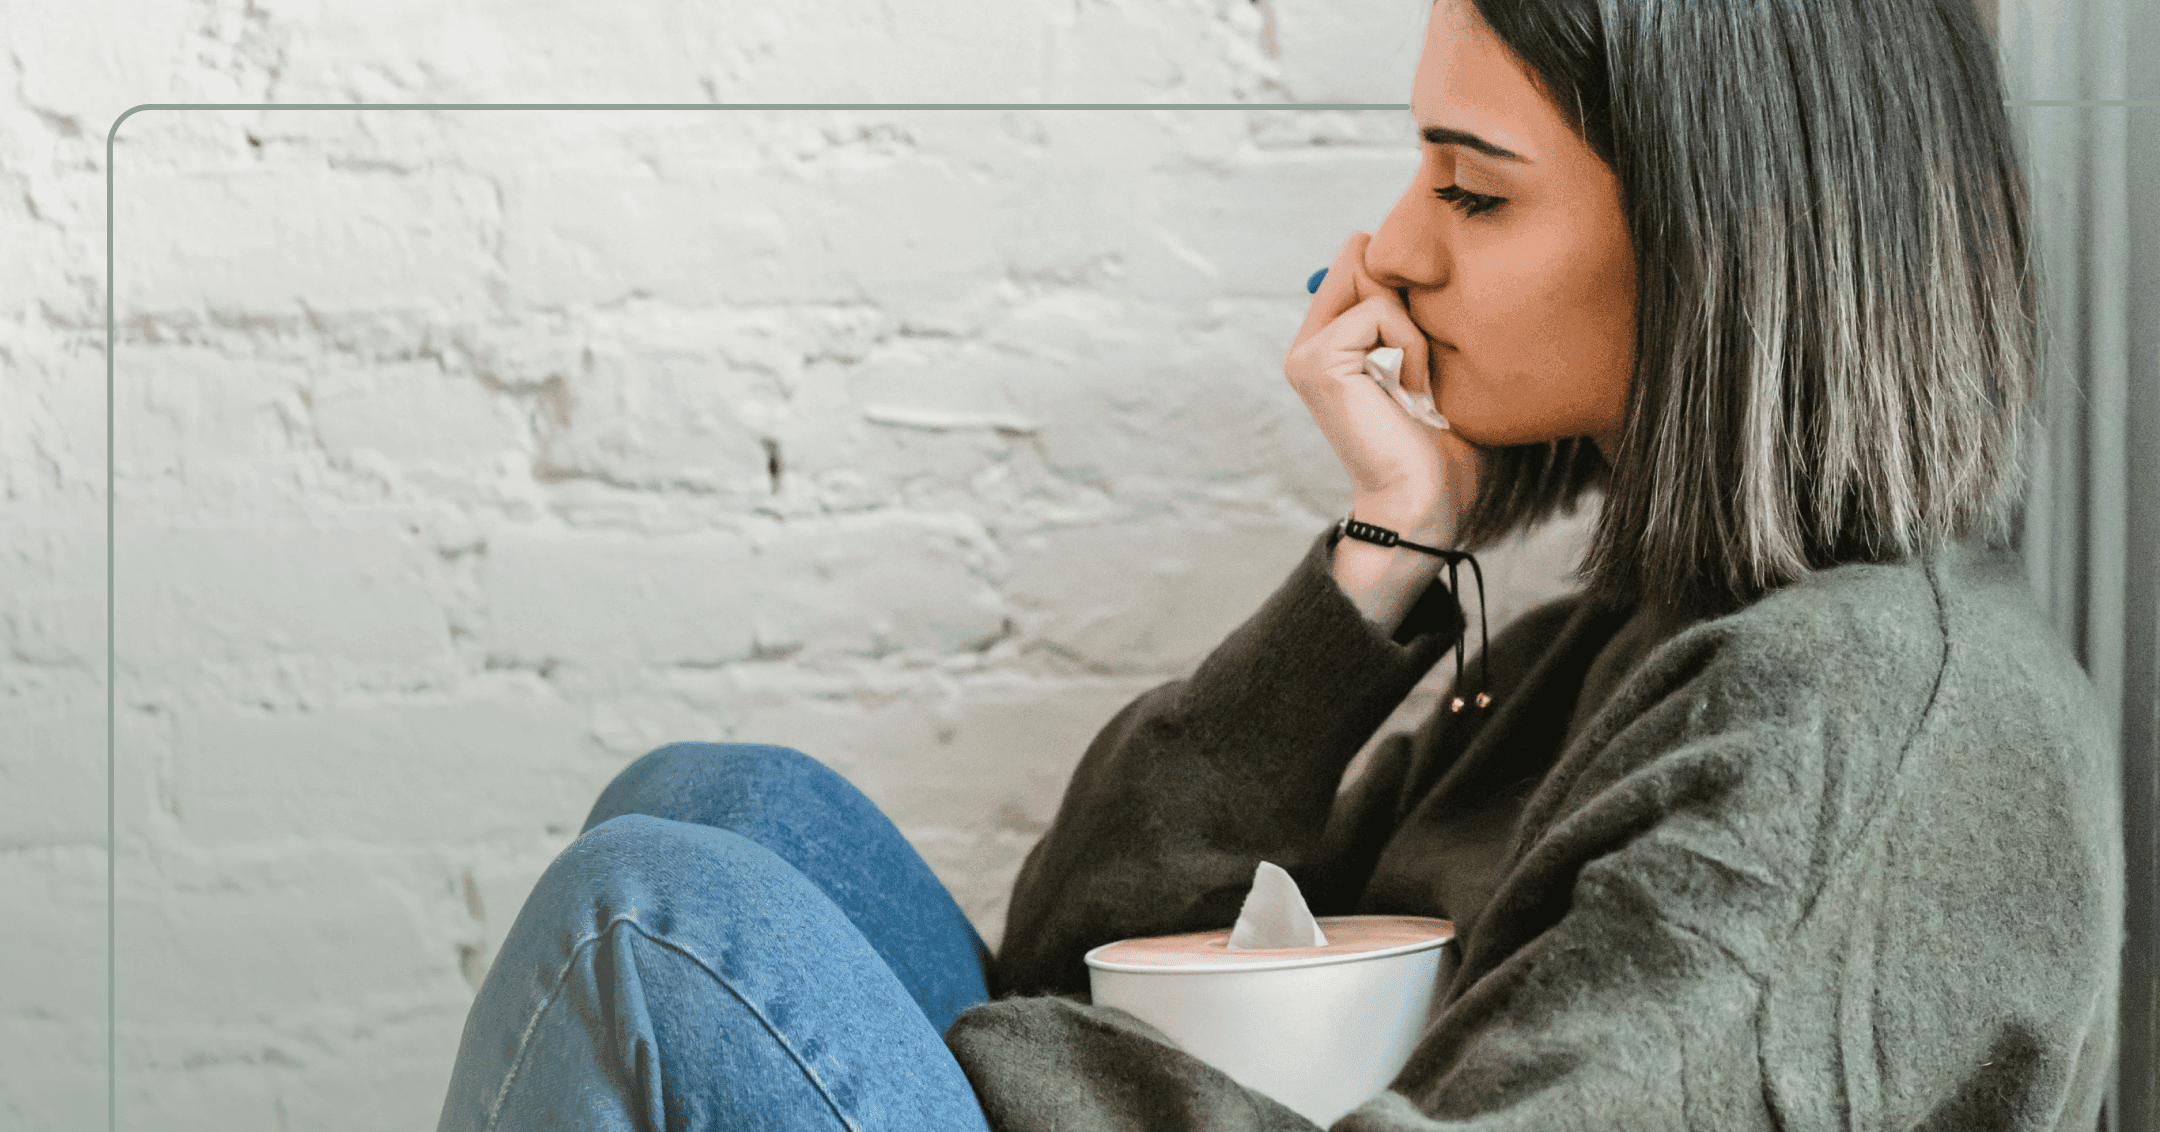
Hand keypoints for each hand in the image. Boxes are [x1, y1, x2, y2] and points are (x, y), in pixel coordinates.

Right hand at [1284, 233, 1480, 543]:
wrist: (1422, 502)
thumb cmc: (1439, 445)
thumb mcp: (1429, 360)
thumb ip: (1412, 309)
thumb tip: (1408, 259)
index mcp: (1329, 343)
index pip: (1360, 264)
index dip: (1405, 285)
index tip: (1427, 344)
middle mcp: (1309, 344)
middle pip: (1362, 261)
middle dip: (1409, 301)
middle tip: (1421, 368)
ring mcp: (1306, 352)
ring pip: (1373, 282)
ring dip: (1414, 330)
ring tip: (1417, 385)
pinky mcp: (1317, 360)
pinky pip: (1379, 310)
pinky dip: (1412, 346)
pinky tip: (1412, 391)